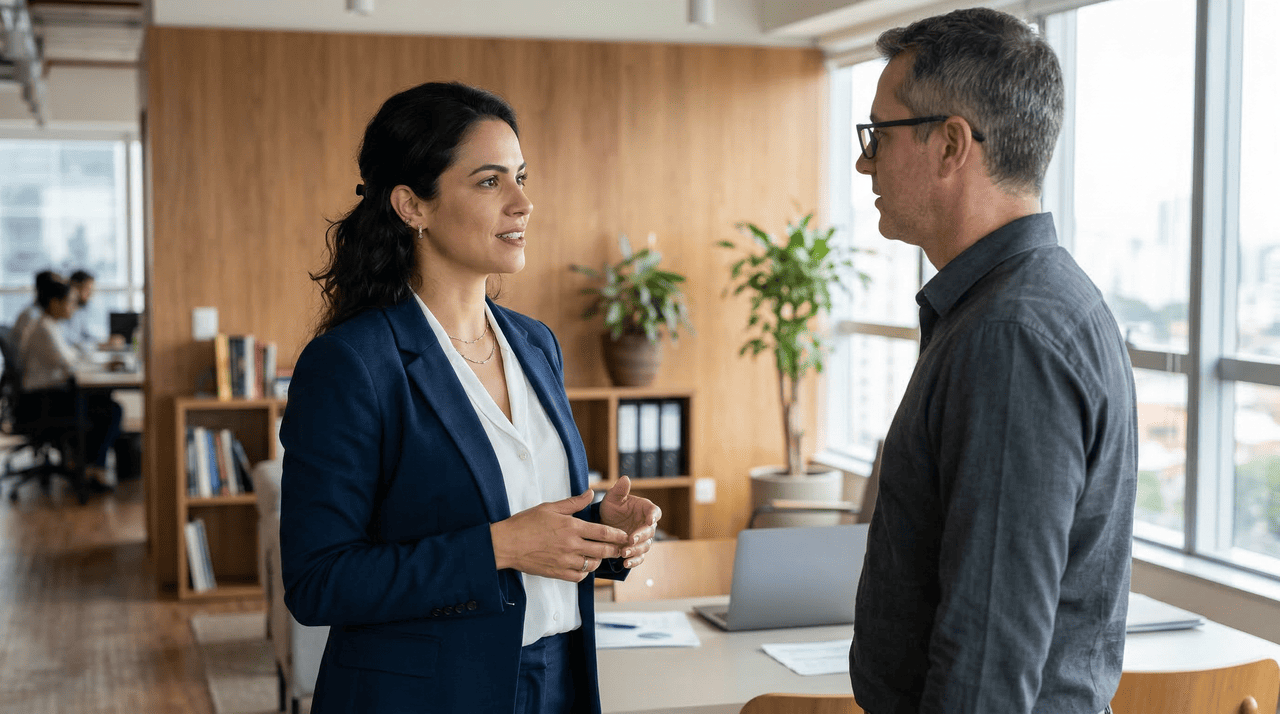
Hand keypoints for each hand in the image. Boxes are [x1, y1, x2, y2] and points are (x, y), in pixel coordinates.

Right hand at [491, 489, 630, 581]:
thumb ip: (573, 503)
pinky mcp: (557, 572)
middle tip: (621, 548)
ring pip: (592, 565)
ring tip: (600, 556)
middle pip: (603, 551)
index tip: (625, 535)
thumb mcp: (550, 507)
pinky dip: (584, 572)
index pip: (603, 532)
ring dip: (599, 561)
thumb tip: (591, 494)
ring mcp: (564, 561)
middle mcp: (571, 545)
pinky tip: (583, 566)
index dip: (618, 535)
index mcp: (571, 527)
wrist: (506, 543)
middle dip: (615, 550)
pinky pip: (578, 577)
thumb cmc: (526, 523)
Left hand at [598, 476, 661, 568]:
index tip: (650, 520)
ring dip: (635, 550)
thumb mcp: (612, 498)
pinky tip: (625, 563)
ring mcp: (642, 539)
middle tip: (630, 539)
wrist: (603, 525)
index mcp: (645, 509)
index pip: (655, 512)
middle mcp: (646, 525)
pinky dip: (633, 561)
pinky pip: (639, 557)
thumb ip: (619, 490)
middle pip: (650, 532)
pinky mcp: (636, 551)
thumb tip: (625, 478)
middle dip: (640, 536)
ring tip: (624, 552)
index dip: (654, 515)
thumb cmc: (611, 508)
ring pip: (644, 546)